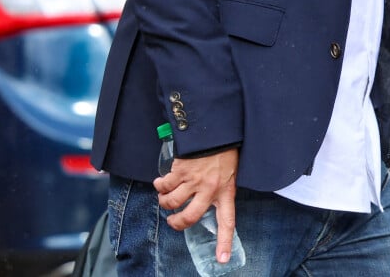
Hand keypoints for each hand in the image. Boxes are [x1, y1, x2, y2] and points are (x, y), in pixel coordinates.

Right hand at [153, 148, 238, 264]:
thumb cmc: (224, 151)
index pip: (227, 222)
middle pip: (189, 217)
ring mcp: (194, 180)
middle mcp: (209, 189)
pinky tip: (160, 183)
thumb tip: (208, 200)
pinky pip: (165, 184)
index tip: (221, 259)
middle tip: (172, 221)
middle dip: (176, 223)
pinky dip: (159, 185)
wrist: (215, 129)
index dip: (224, 242)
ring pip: (172, 202)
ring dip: (165, 203)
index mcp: (225, 191)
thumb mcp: (229, 173)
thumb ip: (220, 188)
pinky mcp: (181, 169)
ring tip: (164, 199)